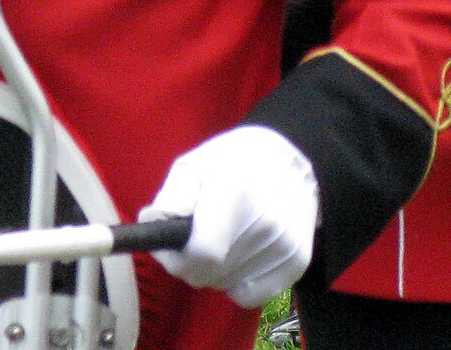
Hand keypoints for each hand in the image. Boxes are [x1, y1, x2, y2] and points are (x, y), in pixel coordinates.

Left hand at [143, 125, 317, 308]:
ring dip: (216, 271)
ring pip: (227, 285)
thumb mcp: (195, 164)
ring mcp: (284, 244)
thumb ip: (172, 196)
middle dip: (192, 263)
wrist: (293, 154)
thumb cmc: (235, 160)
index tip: (172, 249)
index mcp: (235, 193)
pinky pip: (251, 295)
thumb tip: (152, 224)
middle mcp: (265, 222)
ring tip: (224, 238)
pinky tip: (242, 254)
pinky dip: (239, 281)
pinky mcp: (297, 261)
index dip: (177, 259)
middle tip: (195, 239)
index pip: (201, 253)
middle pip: (210, 273)